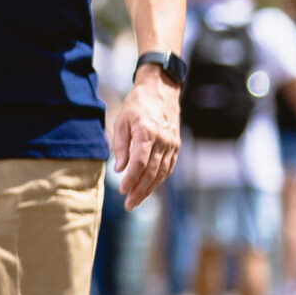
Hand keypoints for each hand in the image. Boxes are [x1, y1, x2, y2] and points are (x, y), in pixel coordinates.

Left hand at [110, 68, 181, 208]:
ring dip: (149, 189)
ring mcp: (172, 143)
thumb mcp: (122, 121)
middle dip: (140, 190)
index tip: (122, 191)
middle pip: (152, 172)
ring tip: (136, 201)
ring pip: (162, 172)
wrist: (161, 89)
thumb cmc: (137, 104)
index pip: (140, 163)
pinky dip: (159, 179)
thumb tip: (119, 169)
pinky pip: (168, 167)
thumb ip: (120, 146)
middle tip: (129, 205)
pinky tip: (149, 188)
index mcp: (148, 133)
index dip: (131, 179)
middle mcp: (163, 140)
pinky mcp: (176, 145)